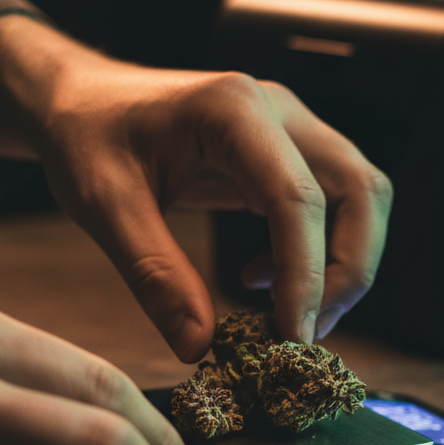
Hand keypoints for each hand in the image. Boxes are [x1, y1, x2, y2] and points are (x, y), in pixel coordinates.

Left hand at [0, 16, 392, 361]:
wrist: (81, 98)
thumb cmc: (86, 136)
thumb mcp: (102, 205)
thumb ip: (154, 275)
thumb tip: (200, 346)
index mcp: (233, 111)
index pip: (298, 198)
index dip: (307, 274)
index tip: (292, 336)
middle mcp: (279, 111)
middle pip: (360, 191)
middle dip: (347, 271)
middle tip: (306, 332)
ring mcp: (292, 128)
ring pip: (362, 196)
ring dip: (344, 263)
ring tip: (293, 314)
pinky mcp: (290, 151)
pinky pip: (334, 203)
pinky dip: (319, 251)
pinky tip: (264, 279)